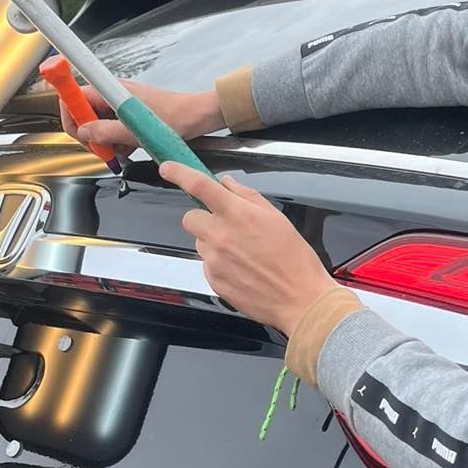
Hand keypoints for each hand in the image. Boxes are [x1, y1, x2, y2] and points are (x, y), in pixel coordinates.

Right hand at [61, 78, 221, 152]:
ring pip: (98, 125)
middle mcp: (113, 94)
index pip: (74, 96)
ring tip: (122, 150)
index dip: (71, 116)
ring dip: (106, 141)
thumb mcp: (136, 130)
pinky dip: (117, 141)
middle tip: (103, 149)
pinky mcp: (129, 115)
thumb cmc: (176, 117)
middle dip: (90, 135)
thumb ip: (106, 131)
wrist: (198, 117)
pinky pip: (113, 129)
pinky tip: (129, 148)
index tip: (79, 134)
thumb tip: (84, 133)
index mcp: (111, 90)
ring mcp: (121, 105)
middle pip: (84, 114)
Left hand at [158, 160, 336, 336]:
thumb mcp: (276, 217)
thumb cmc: (294, 258)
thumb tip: (227, 184)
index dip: (179, 173)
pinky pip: (207, 263)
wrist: (299, 299)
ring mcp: (214, 260)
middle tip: (225, 226)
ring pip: (199, 242)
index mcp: (238, 214)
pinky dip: (219, 263)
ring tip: (242, 253)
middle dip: (203, 218)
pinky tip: (241, 268)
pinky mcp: (213, 280)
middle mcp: (220, 236)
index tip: (168, 168)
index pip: (200, 186)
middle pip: (190, 218)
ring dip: (213, 243)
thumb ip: (246, 196)